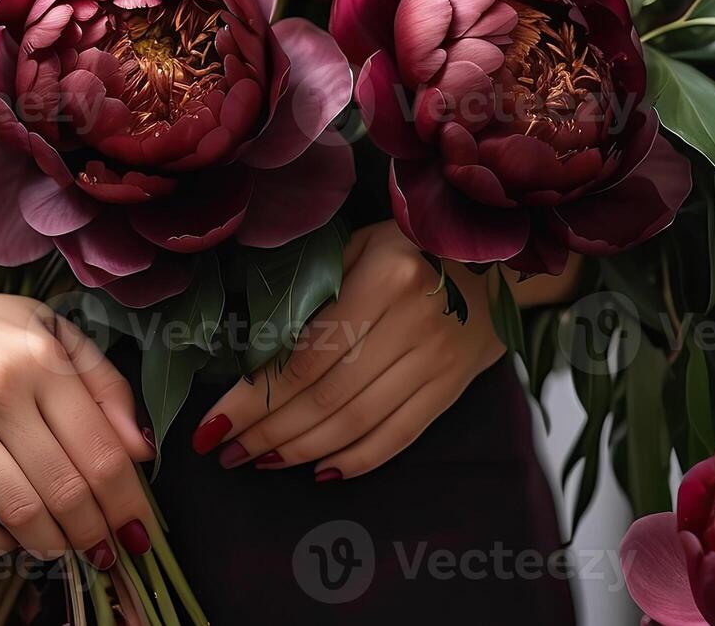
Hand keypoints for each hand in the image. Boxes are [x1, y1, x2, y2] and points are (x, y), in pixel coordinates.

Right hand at [0, 250, 154, 565]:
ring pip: (20, 506)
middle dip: (94, 530)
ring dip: (49, 542)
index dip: (128, 499)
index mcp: (41, 355)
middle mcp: (2, 385)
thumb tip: (140, 446)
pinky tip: (5, 540)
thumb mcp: (39, 326)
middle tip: (103, 549)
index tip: (138, 527)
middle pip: (67, 484)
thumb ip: (99, 378)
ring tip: (59, 548)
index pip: (102, 446)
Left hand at [192, 221, 508, 480]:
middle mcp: (412, 322)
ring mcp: (435, 359)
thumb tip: (254, 346)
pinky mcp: (451, 386)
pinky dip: (358, 460)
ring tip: (260, 460)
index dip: (255, 397)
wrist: (500, 261)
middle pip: (327, 396)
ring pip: (359, 422)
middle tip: (227, 450)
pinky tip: (320, 471)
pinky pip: (400, 435)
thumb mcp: (361, 244)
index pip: (305, 356)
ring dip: (302, 449)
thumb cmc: (411, 247)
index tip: (214, 423)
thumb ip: (316, 289)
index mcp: (383, 278)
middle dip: (268, 431)